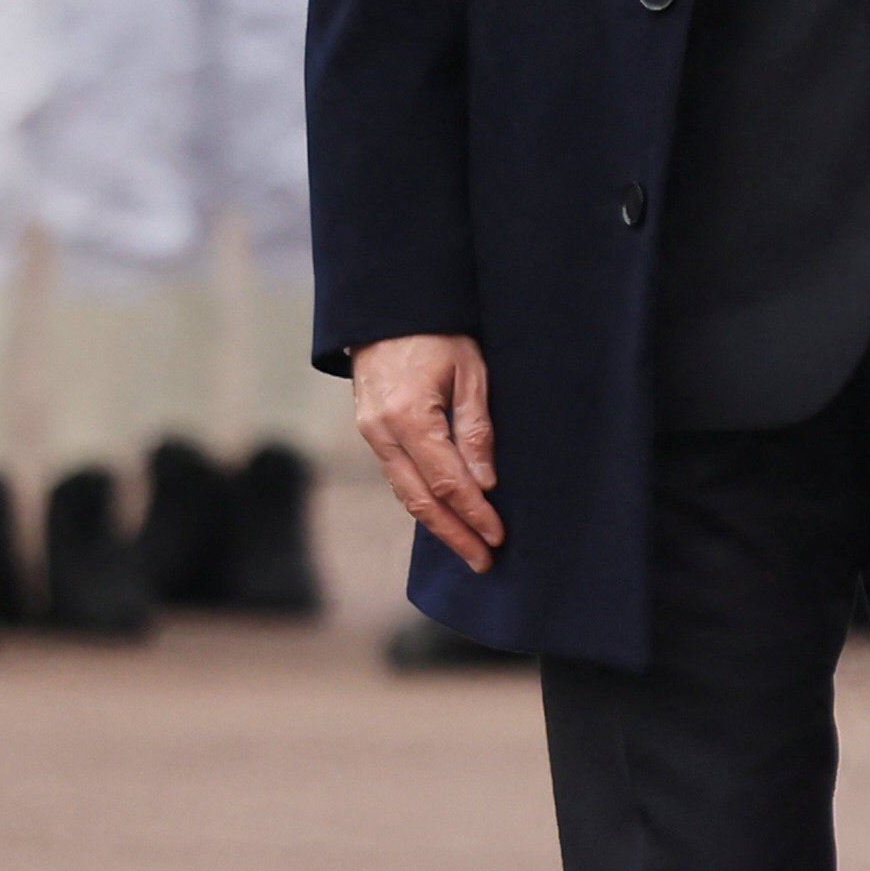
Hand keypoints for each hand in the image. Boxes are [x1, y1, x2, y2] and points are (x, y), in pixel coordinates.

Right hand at [350, 333, 500, 564]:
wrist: (387, 309)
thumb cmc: (438, 332)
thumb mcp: (470, 371)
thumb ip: (476, 428)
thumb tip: (485, 483)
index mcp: (409, 416)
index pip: (448, 481)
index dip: (474, 514)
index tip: (497, 537)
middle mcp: (382, 432)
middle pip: (421, 500)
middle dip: (454, 535)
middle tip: (483, 562)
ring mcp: (371, 435)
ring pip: (405, 494)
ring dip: (437, 525)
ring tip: (468, 548)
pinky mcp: (371, 433)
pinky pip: (398, 478)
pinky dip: (422, 502)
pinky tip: (444, 517)